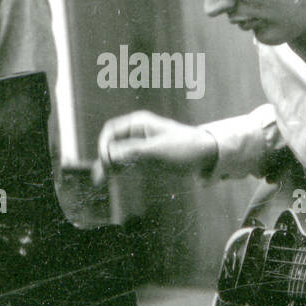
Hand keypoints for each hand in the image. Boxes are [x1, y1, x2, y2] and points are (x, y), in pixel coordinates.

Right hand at [92, 110, 217, 184]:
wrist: (206, 156)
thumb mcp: (157, 151)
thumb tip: (109, 155)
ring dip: (108, 166)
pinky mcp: (144, 158)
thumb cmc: (185, 148)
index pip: (110, 131)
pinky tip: (111, 178)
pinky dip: (117, 170)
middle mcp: (136, 132)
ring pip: (115, 155)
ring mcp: (139, 145)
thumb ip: (132, 152)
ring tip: (100, 181)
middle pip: (111, 143)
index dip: (104, 146)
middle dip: (104, 158)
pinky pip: (124, 162)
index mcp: (139, 123)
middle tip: (99, 179)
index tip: (106, 162)